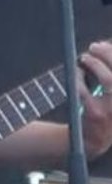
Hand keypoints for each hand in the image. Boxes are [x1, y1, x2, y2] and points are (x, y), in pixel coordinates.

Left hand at [78, 41, 111, 158]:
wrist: (95, 139)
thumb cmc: (105, 108)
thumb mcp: (111, 92)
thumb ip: (109, 70)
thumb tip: (103, 44)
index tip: (102, 43)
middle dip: (106, 55)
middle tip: (92, 47)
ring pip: (108, 80)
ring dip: (95, 64)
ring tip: (84, 58)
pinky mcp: (97, 115)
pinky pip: (86, 90)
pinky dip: (79, 78)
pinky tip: (76, 74)